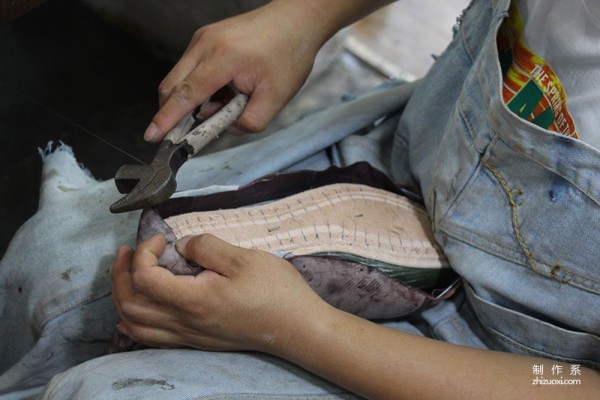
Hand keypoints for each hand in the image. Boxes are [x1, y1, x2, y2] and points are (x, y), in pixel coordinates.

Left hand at [111, 234, 327, 352]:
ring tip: (126, 275)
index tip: (162, 238)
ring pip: (136, 325)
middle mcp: (185, 323)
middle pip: (130, 304)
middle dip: (120, 274)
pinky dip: (134, 323)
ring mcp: (190, 336)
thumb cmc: (275, 292)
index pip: (144, 278)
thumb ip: (206, 246)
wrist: (297, 328)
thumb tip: (182, 245)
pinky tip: (136, 313)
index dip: (144, 252)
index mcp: (193, 300)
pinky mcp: (198, 341)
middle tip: (128, 250)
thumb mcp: (243, 258)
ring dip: (123, 298)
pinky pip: (151, 339)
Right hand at [143, 1, 324, 141]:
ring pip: (180, 78)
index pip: (186, 94)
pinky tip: (224, 92)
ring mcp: (202, 38)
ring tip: (226, 105)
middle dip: (173, 113)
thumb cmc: (289, 53)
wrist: (295, 20)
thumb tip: (227, 129)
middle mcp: (205, 44)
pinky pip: (191, 68)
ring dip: (193, 101)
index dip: (167, 118)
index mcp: (223, 58)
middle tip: (187, 134)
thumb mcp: (277, 97)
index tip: (152, 135)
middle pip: (172, 86)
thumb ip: (249, 121)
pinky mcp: (205, 38)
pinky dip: (200, 88)